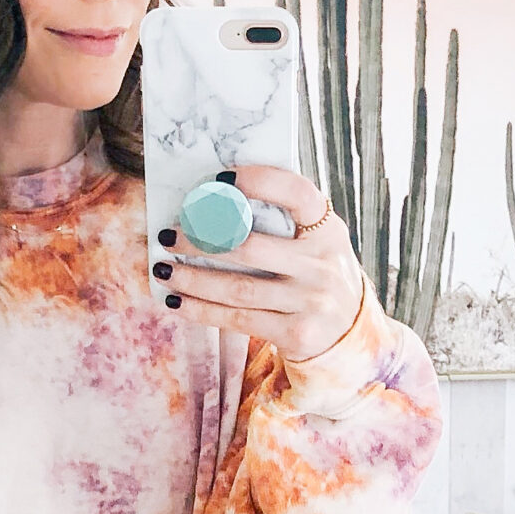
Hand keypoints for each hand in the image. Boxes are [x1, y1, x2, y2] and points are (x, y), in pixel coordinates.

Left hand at [155, 164, 366, 362]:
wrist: (350, 335)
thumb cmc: (315, 277)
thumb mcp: (316, 245)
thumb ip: (284, 223)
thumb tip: (215, 201)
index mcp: (329, 230)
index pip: (297, 193)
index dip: (259, 180)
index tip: (219, 178)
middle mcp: (323, 265)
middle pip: (252, 247)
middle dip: (203, 240)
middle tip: (169, 235)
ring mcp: (311, 302)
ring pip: (238, 289)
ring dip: (193, 279)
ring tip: (163, 270)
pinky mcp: (296, 333)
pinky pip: (238, 319)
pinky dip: (202, 311)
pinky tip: (177, 302)